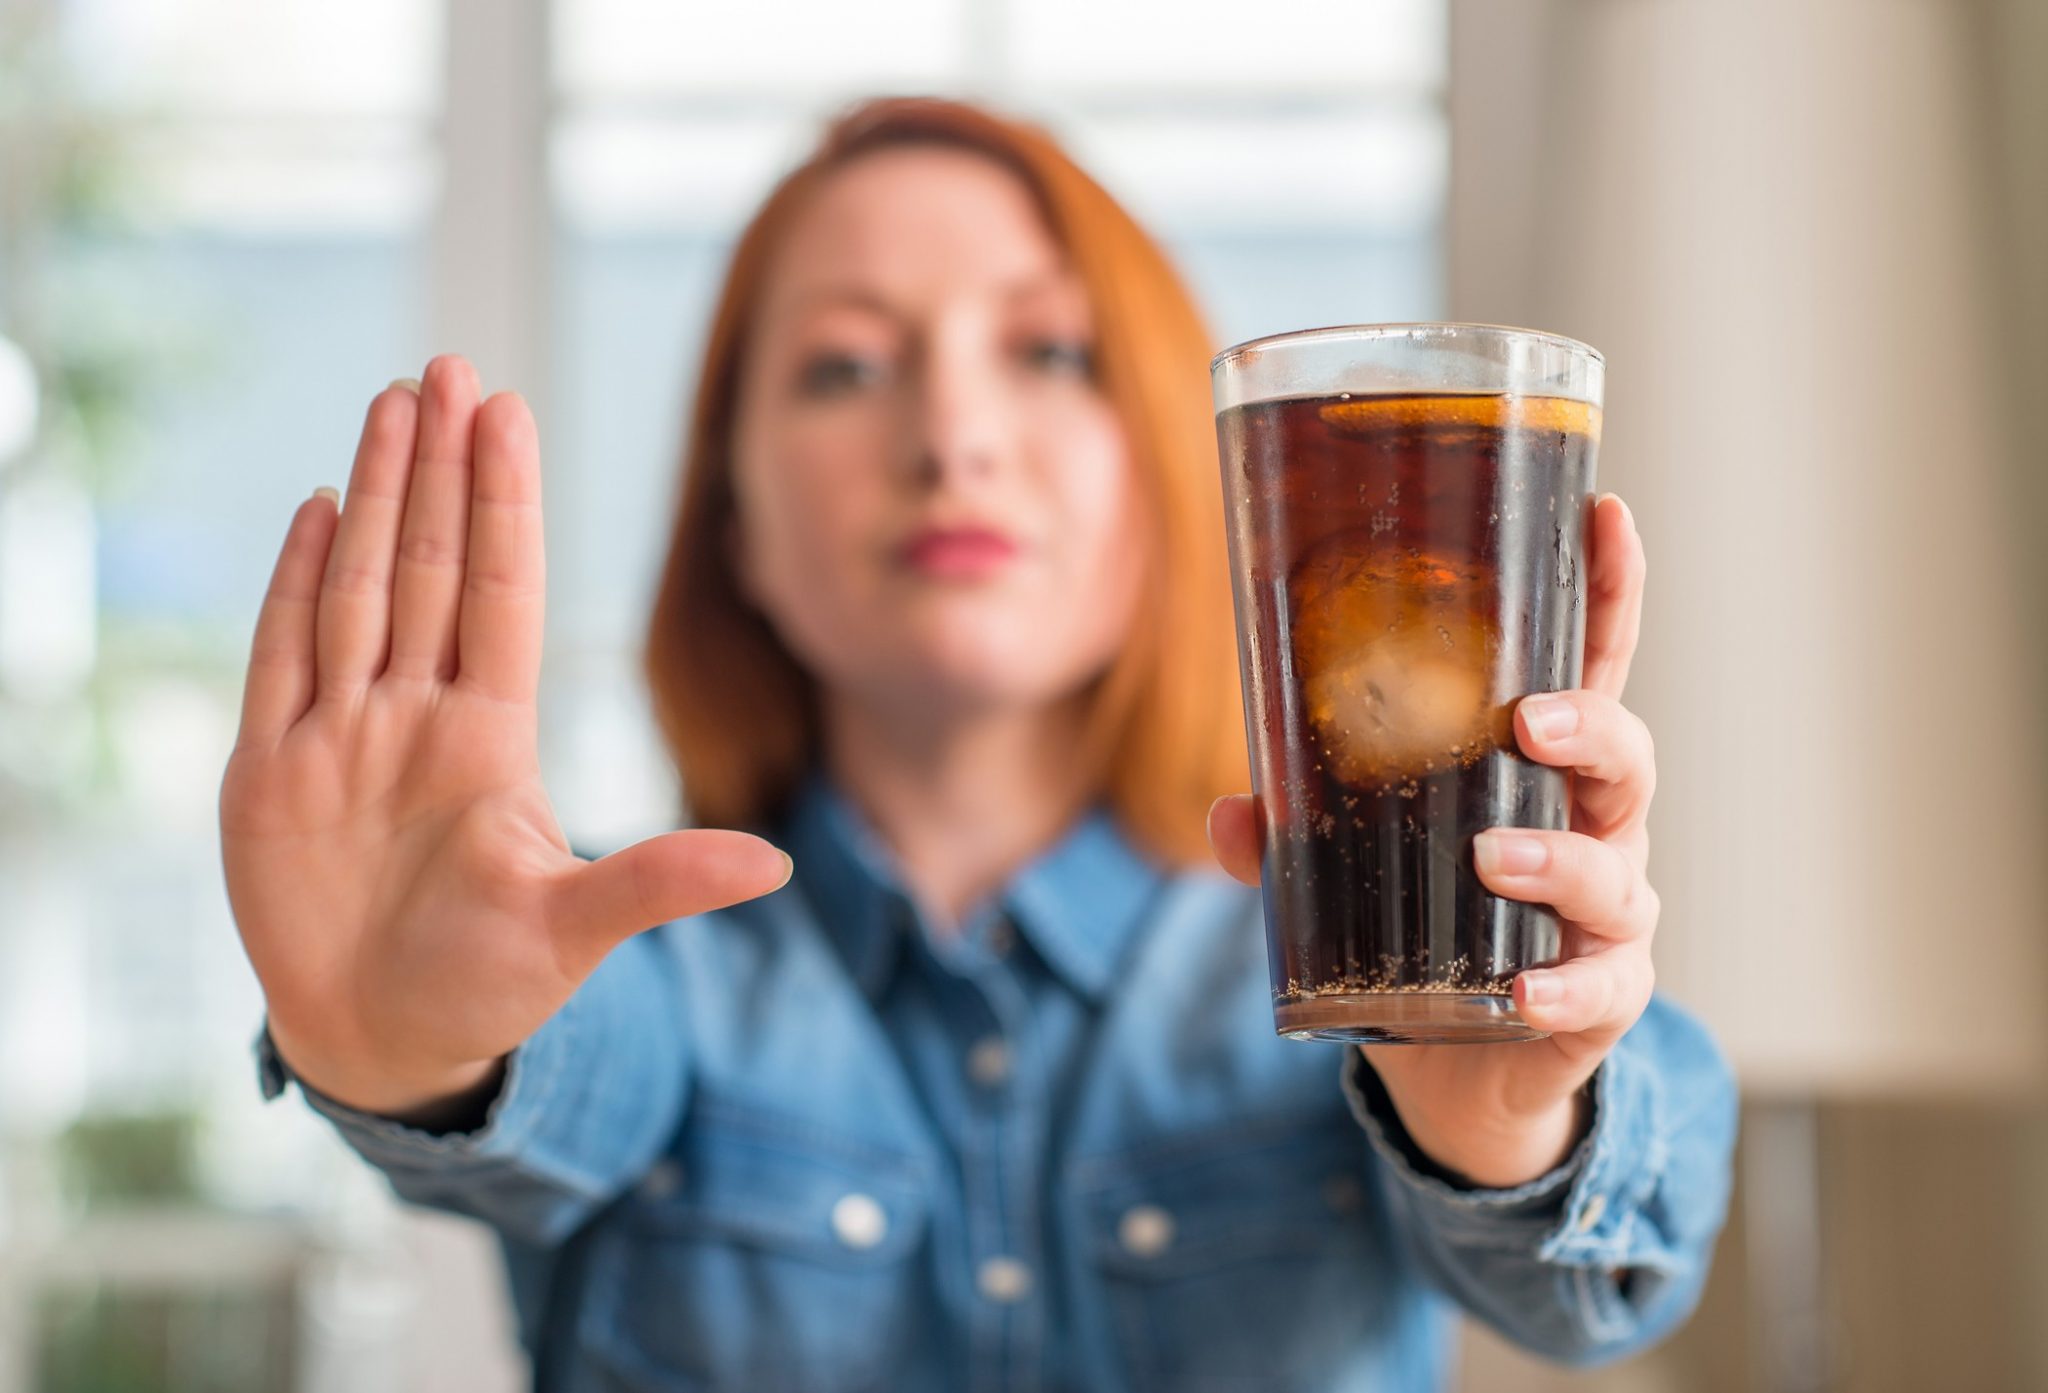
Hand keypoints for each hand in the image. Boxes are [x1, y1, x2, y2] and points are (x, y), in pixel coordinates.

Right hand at [220, 355, 790, 1120]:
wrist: (384, 1043)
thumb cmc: (486, 987)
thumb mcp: (575, 931)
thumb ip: (660, 884)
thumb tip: (778, 865)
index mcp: (491, 737)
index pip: (501, 592)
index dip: (503, 503)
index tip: (510, 413)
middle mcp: (417, 715)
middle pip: (429, 566)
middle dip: (437, 467)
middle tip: (450, 365)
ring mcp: (341, 734)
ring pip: (358, 587)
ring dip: (373, 496)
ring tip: (391, 403)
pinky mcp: (269, 771)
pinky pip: (281, 655)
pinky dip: (292, 583)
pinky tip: (316, 506)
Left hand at [1208, 492, 1656, 1187]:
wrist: (1459, 1066)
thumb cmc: (1422, 924)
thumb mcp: (1350, 865)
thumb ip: (1291, 835)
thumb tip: (1228, 814)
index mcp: (1538, 769)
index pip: (1589, 664)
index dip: (1606, 590)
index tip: (1605, 511)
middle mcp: (1592, 827)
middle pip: (1624, 755)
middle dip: (1590, 726)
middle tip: (1527, 720)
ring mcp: (1608, 913)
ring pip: (1613, 870)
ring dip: (1558, 859)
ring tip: (1493, 856)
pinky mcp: (1602, 996)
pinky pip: (1600, 987)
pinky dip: (1563, 987)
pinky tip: (1523, 991)